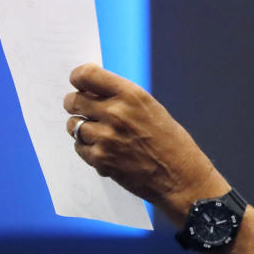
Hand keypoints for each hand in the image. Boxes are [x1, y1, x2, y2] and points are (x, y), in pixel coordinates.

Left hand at [63, 64, 228, 221]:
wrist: (180, 177)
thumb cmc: (171, 142)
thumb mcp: (151, 108)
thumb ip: (122, 98)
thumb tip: (93, 92)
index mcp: (131, 95)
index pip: (87, 75)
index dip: (78, 78)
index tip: (79, 83)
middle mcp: (115, 113)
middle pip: (73, 100)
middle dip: (75, 104)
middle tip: (83, 109)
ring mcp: (105, 138)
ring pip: (73, 125)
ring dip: (81, 128)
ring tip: (98, 133)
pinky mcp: (100, 160)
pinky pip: (79, 147)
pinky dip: (87, 147)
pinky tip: (104, 150)